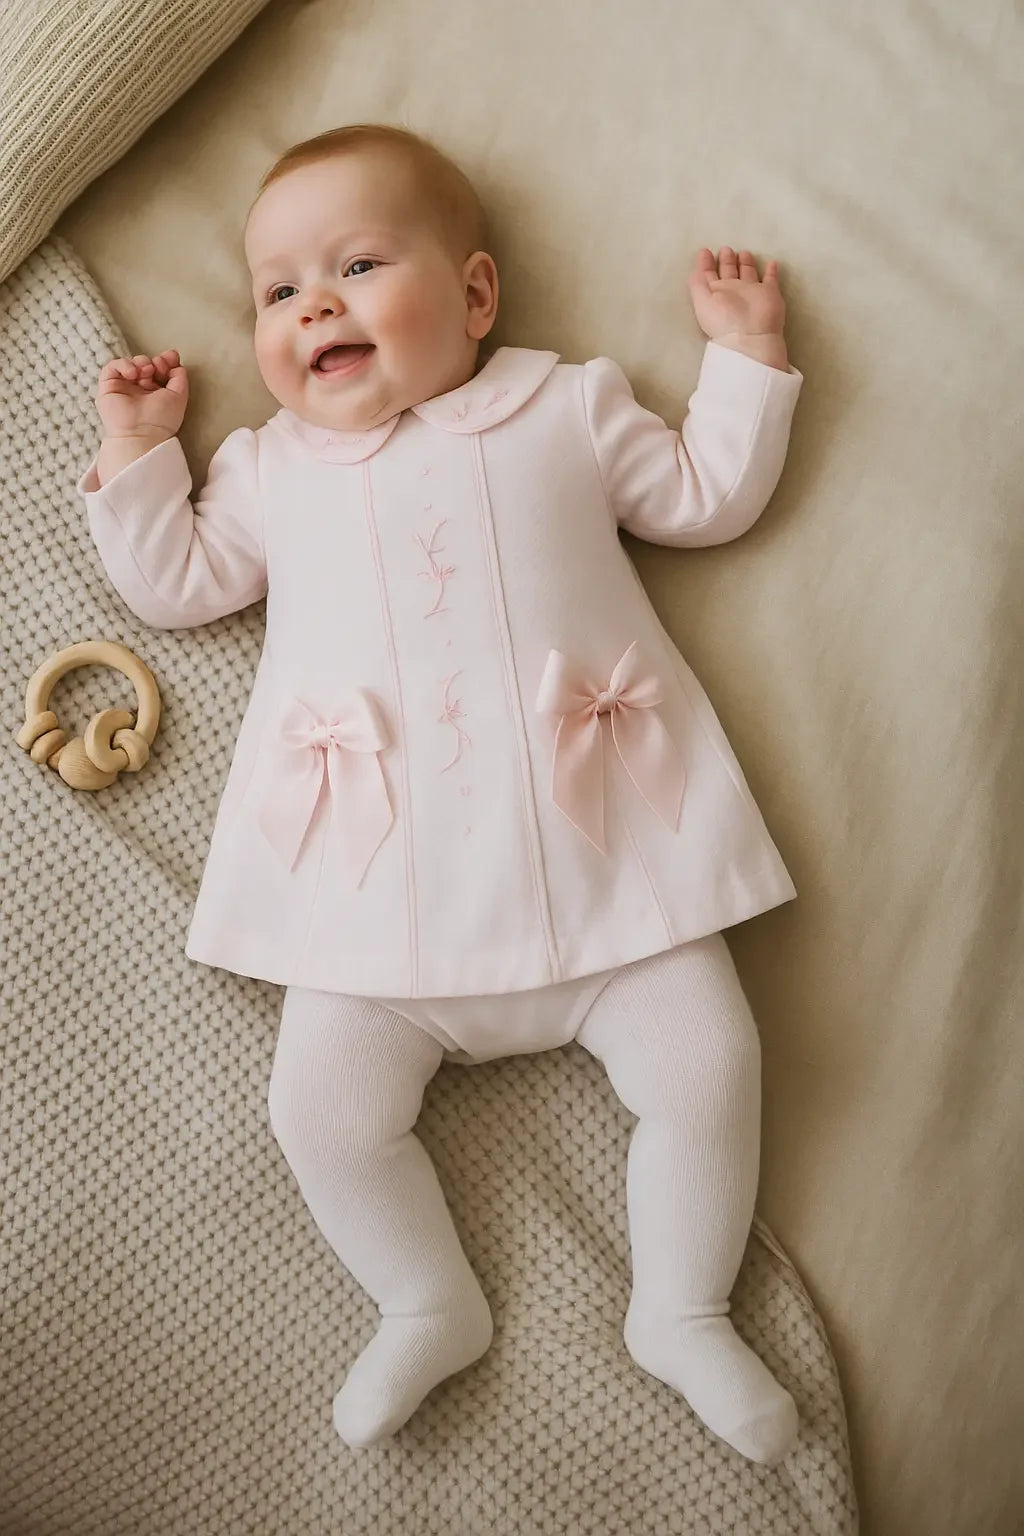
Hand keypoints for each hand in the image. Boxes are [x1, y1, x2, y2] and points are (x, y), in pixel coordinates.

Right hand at [96, 350, 188, 441]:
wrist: (141, 434)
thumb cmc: (161, 420)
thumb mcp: (179, 397)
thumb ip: (180, 378)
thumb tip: (177, 365)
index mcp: (156, 393)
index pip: (159, 370)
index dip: (165, 360)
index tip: (171, 358)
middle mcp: (140, 390)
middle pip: (146, 364)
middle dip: (154, 361)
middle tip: (158, 365)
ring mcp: (124, 388)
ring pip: (131, 363)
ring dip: (141, 361)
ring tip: (146, 370)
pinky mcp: (108, 387)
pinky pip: (113, 366)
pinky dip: (123, 364)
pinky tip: (133, 374)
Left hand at [688, 249, 787, 368]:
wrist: (751, 335)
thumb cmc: (723, 318)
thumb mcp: (701, 301)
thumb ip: (697, 283)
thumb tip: (697, 269)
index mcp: (715, 293)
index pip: (708, 276)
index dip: (705, 263)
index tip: (704, 251)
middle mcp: (732, 292)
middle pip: (729, 272)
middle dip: (727, 261)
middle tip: (726, 250)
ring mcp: (752, 292)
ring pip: (748, 273)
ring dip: (746, 263)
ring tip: (743, 252)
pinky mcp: (769, 292)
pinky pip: (771, 279)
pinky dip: (772, 271)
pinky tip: (772, 262)